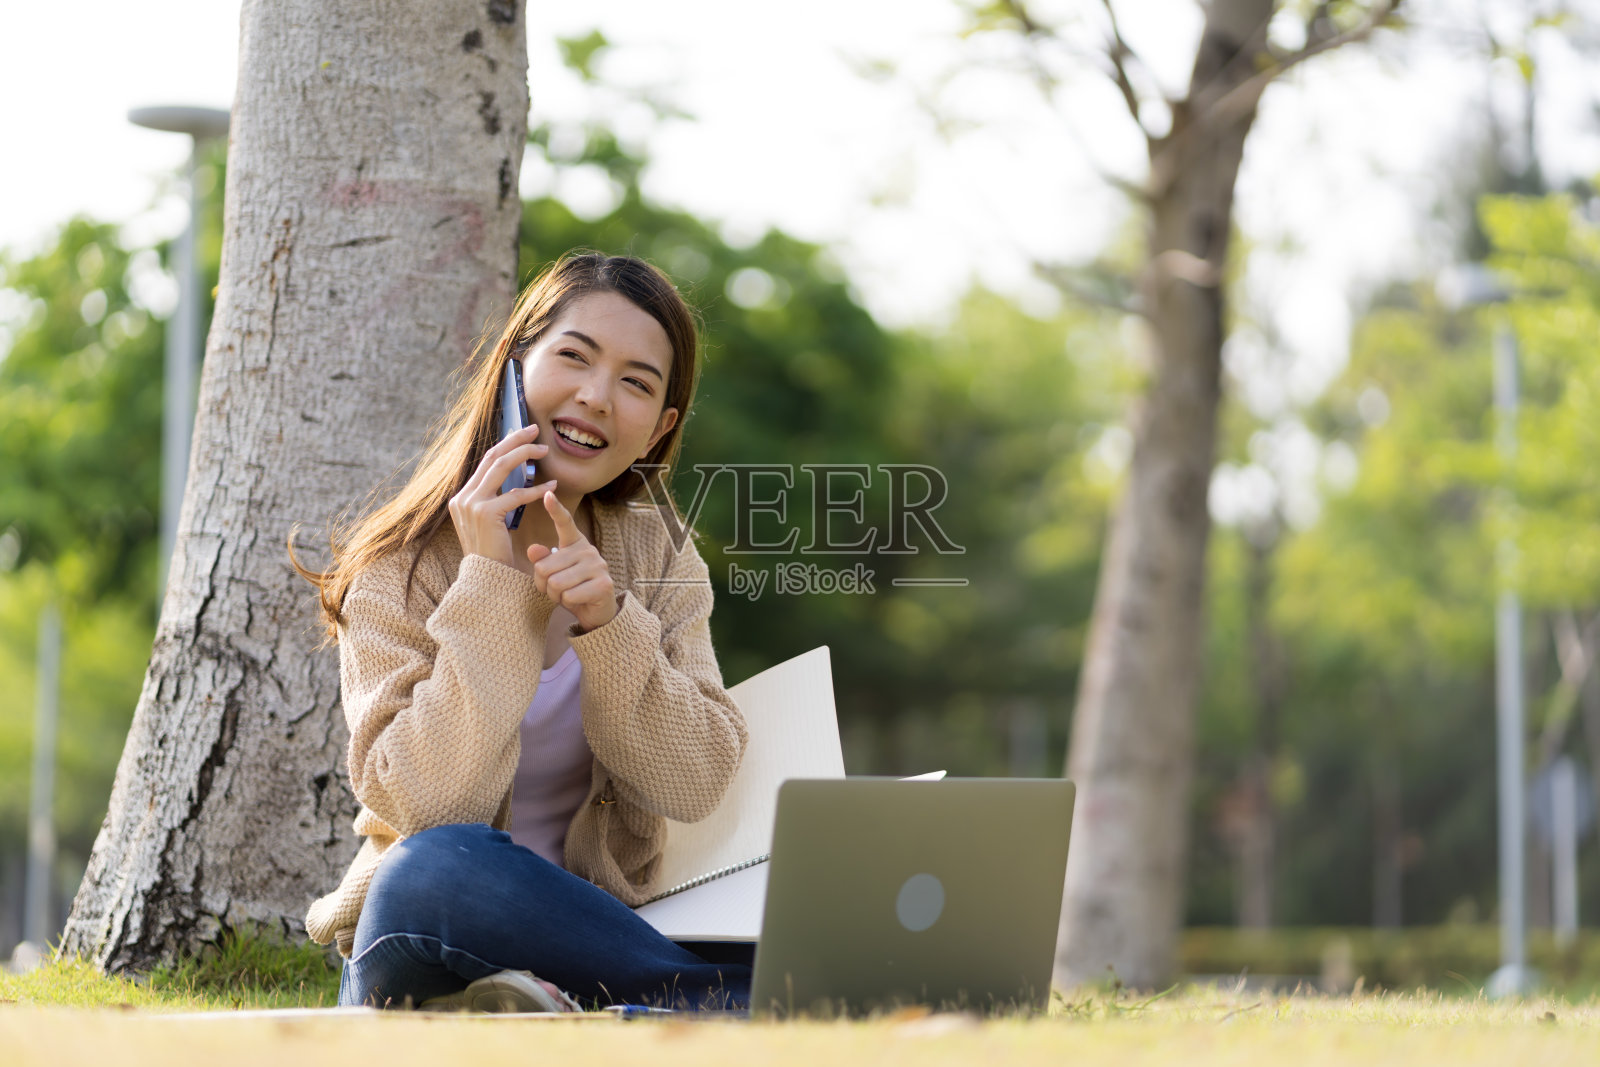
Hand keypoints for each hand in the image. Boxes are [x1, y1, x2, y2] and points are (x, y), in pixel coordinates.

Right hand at [448, 424, 553, 567]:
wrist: (486, 581)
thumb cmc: (494, 554)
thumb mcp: (490, 522)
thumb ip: (495, 500)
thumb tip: (513, 479)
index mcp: (462, 497)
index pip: (485, 461)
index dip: (506, 444)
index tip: (524, 434)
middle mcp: (463, 497)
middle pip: (492, 456)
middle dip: (515, 440)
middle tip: (535, 430)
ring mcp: (471, 504)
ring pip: (501, 467)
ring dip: (525, 454)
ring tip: (545, 450)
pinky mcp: (485, 513)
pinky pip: (516, 495)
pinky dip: (536, 489)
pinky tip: (552, 487)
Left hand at [526, 492, 618, 632]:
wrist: (597, 613)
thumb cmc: (572, 589)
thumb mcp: (552, 574)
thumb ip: (543, 561)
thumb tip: (532, 548)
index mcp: (575, 543)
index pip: (565, 522)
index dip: (556, 509)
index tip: (548, 494)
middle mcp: (588, 550)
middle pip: (544, 567)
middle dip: (544, 584)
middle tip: (557, 589)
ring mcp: (598, 566)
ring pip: (555, 583)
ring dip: (556, 595)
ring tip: (568, 595)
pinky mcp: (603, 584)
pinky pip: (569, 596)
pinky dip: (568, 603)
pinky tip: (579, 602)